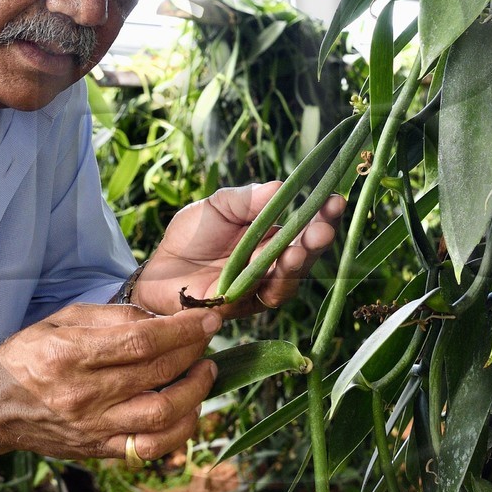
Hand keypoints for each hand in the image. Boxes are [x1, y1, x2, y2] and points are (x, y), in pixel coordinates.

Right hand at [0, 302, 219, 461]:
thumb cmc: (28, 355)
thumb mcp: (61, 319)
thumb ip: (111, 317)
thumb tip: (160, 319)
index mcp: (72, 355)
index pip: (142, 342)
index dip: (182, 331)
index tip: (207, 319)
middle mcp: (84, 395)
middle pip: (157, 375)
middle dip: (194, 353)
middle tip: (207, 339)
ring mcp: (93, 428)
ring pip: (161, 417)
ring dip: (195, 393)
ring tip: (204, 373)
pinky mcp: (99, 450)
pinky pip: (150, 448)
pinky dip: (179, 430)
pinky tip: (189, 408)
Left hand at [135, 182, 346, 319]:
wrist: (155, 271)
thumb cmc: (189, 236)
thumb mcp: (218, 206)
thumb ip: (247, 199)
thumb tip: (282, 186)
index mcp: (271, 236)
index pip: (304, 225)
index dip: (322, 214)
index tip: (336, 199)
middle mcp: (272, 263)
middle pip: (304, 253)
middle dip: (317, 239)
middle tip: (325, 226)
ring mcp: (259, 286)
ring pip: (290, 277)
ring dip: (299, 261)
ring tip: (302, 245)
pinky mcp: (244, 305)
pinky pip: (265, 295)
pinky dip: (274, 280)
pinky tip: (280, 263)